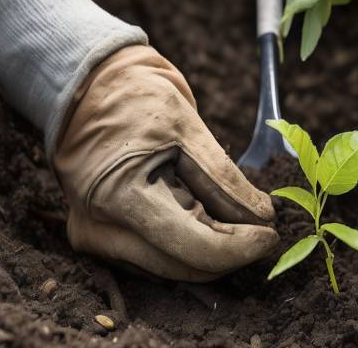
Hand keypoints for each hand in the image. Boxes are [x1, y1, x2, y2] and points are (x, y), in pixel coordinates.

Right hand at [54, 45, 278, 281]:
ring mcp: (94, 239)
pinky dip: (185, 244)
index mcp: (121, 196)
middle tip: (259, 229)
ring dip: (208, 250)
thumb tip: (263, 217)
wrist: (86, 88)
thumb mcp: (189, 129)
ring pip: (170, 269)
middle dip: (228, 252)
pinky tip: (197, 216)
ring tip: (227, 216)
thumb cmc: (138, 101)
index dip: (240, 248)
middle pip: (183, 267)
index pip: (194, 247)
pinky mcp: (98, 240)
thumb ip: (225, 180)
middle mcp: (99, 229)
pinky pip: (153, 258)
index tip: (271, 236)